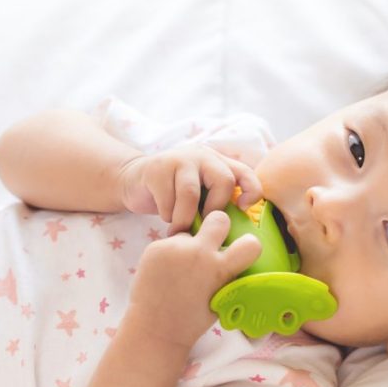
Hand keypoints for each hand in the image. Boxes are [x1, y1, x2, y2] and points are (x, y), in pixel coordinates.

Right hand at [117, 145, 262, 234]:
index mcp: (218, 162)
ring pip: (190, 194)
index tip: (243, 208)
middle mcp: (202, 156)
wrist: (135, 180)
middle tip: (203, 226)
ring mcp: (179, 159)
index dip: (251, 190)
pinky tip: (164, 216)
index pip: (245, 172)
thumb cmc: (174, 194)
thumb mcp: (200, 194)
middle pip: (223, 181)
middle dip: (214, 209)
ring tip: (179, 230)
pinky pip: (167, 199)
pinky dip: (167, 215)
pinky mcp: (156, 169)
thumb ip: (217, 200)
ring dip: (185, 219)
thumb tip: (234, 230)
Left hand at [125, 211, 262, 348]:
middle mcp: (199, 253)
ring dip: (188, 245)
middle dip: (218, 226)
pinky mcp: (156, 247)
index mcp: (220, 269)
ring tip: (178, 270)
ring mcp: (175, 248)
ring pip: (189, 233)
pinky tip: (163, 273)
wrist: (155, 328)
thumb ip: (226, 274)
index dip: (248, 246)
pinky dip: (169, 254)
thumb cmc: (191, 320)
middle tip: (210, 242)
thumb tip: (231, 255)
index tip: (240, 251)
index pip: (251, 243)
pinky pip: (169, 242)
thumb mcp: (220, 298)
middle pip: (219, 218)